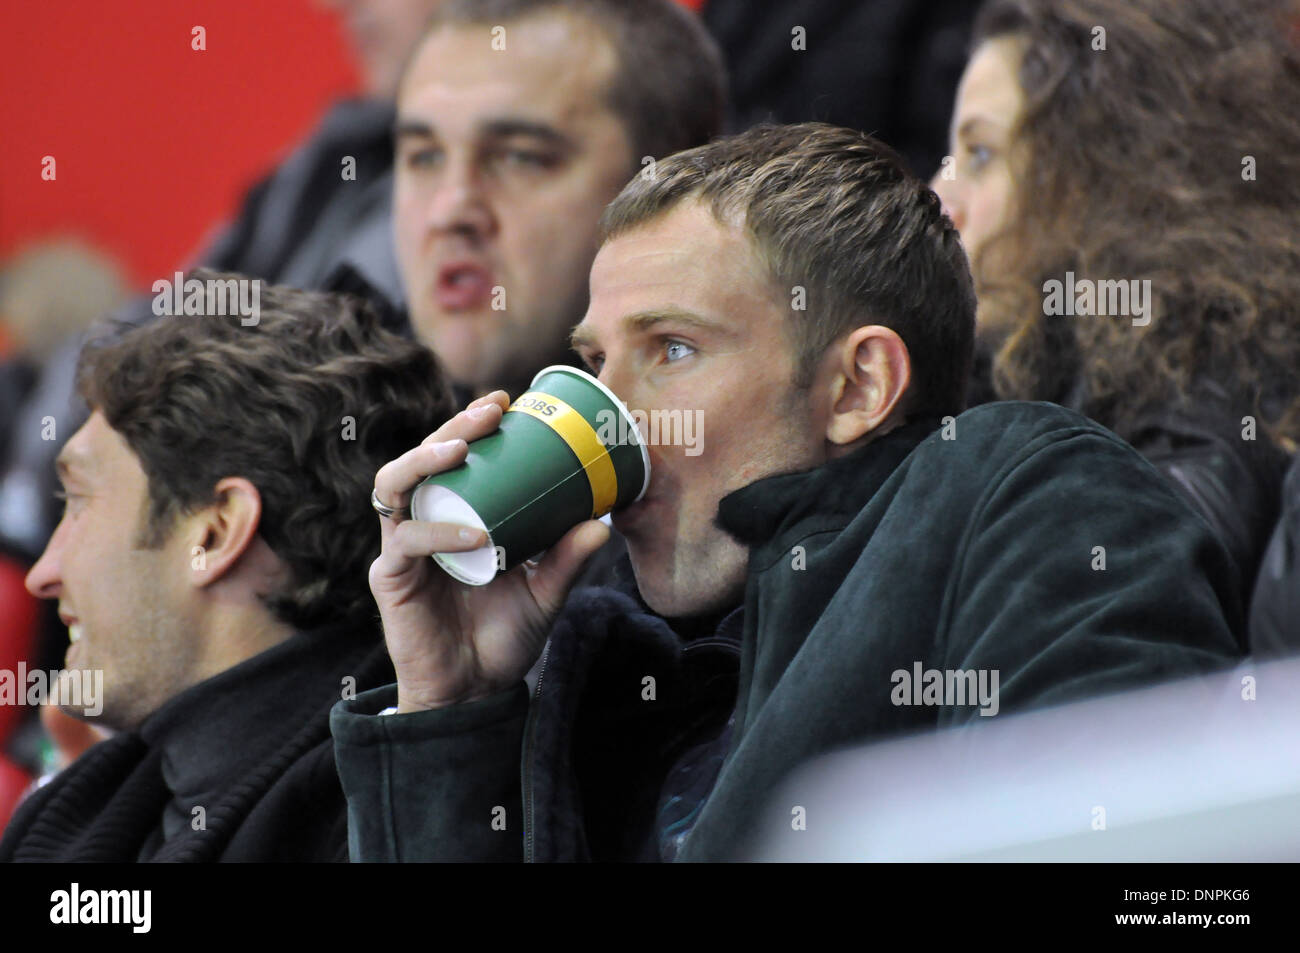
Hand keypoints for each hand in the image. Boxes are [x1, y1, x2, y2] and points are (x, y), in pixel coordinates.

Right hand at [369, 391, 610, 711]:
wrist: (473, 693)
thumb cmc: (503, 637)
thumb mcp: (545, 593)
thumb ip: (567, 560)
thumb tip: (605, 521)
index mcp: (455, 515)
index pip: (454, 456)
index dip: (472, 424)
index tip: (507, 401)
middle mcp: (423, 522)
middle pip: (423, 458)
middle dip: (453, 426)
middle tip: (490, 411)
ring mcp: (403, 548)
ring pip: (395, 485)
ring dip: (426, 459)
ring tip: (462, 448)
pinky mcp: (391, 578)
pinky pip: (406, 542)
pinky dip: (440, 533)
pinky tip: (474, 534)